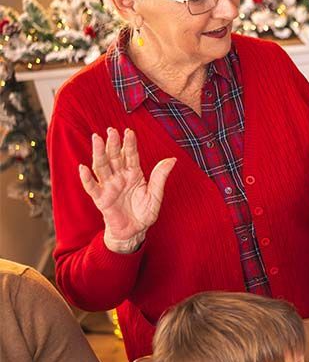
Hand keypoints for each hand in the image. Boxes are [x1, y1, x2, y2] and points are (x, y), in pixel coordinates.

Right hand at [78, 128, 174, 252]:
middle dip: (113, 144)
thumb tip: (172, 159)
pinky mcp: (101, 198)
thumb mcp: (155, 195)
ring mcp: (109, 186)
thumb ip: (160, 177)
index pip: (131, 156)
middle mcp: (119, 177)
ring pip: (102, 167)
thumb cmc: (145, 212)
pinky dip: (86, 178)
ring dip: (98, 153)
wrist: (135, 231)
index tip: (129, 131)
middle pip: (114, 157)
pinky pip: (92, 187)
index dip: (130, 144)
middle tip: (111, 130)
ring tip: (97, 139)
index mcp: (133, 174)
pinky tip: (83, 168)